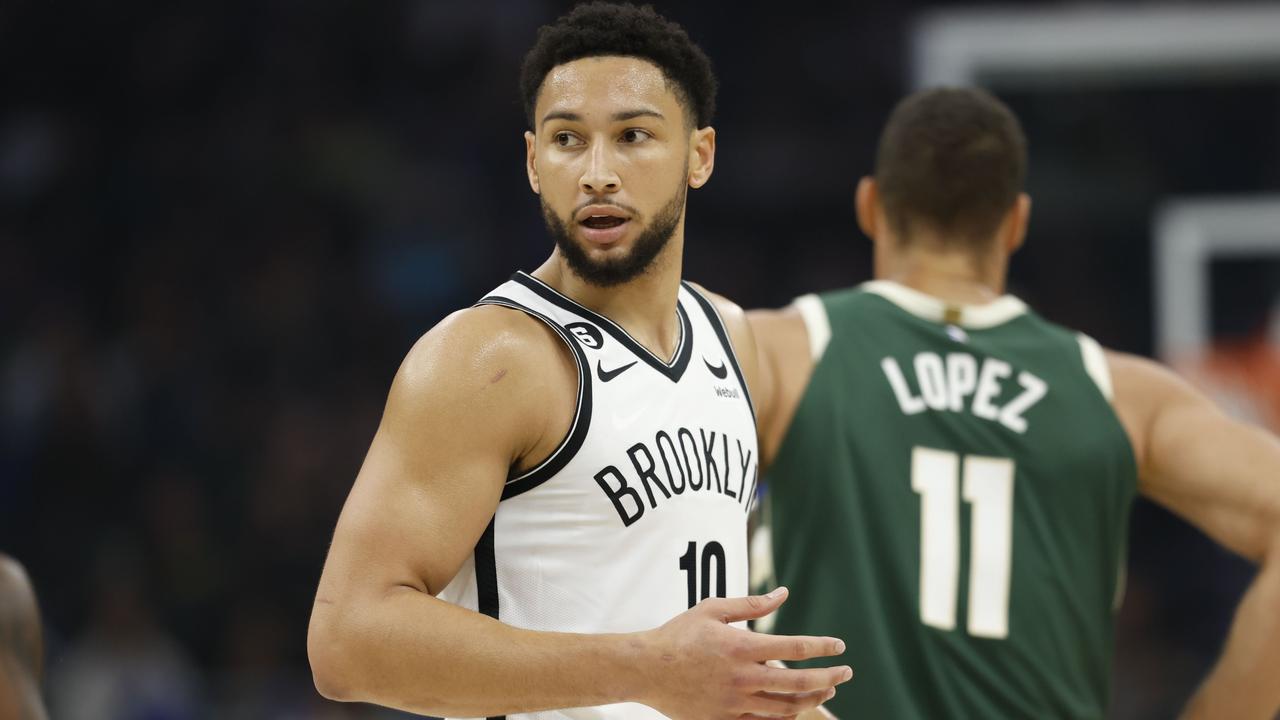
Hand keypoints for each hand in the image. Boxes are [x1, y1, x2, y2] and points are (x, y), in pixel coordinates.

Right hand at [636, 587, 851, 718]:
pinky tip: (795, 709)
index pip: (794, 648)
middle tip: (845, 673)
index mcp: (741, 647)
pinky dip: (785, 717)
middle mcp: (742, 678)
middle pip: (799, 684)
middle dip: (829, 678)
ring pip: (786, 708)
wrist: (646, 670)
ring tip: (825, 690)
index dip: (822, 648)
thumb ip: (751, 604)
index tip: (840, 646)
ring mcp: (734, 703)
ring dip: (812, 700)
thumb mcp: (712, 609)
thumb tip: (784, 594)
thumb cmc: (678, 634)